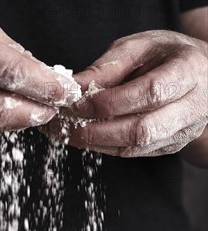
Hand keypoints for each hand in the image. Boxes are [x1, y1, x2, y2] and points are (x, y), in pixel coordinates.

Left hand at [43, 30, 207, 156]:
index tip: (79, 103)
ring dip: (97, 143)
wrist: (199, 75)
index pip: (150, 93)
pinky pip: (134, 153)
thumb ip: (108, 67)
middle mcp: (192, 107)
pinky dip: (106, 146)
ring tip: (69, 134)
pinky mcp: (170, 146)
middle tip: (67, 128)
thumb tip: (74, 88)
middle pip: (143, 130)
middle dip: (99, 132)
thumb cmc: (168, 56)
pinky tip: (86, 138)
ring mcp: (183, 132)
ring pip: (136, 147)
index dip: (111, 102)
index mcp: (188, 73)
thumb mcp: (140, 47)